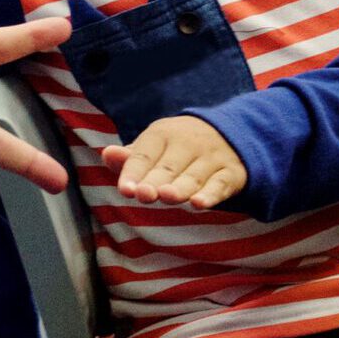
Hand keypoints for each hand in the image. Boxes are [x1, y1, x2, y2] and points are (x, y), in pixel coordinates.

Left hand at [102, 116, 246, 208]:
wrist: (229, 133)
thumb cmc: (177, 148)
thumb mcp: (154, 147)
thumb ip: (131, 157)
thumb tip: (107, 153)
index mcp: (164, 133)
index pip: (145, 155)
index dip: (134, 172)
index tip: (126, 190)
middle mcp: (189, 142)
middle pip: (169, 167)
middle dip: (156, 181)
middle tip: (144, 195)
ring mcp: (212, 157)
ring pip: (194, 176)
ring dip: (181, 187)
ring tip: (167, 197)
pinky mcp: (232, 172)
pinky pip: (220, 184)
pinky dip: (211, 194)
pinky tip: (199, 204)